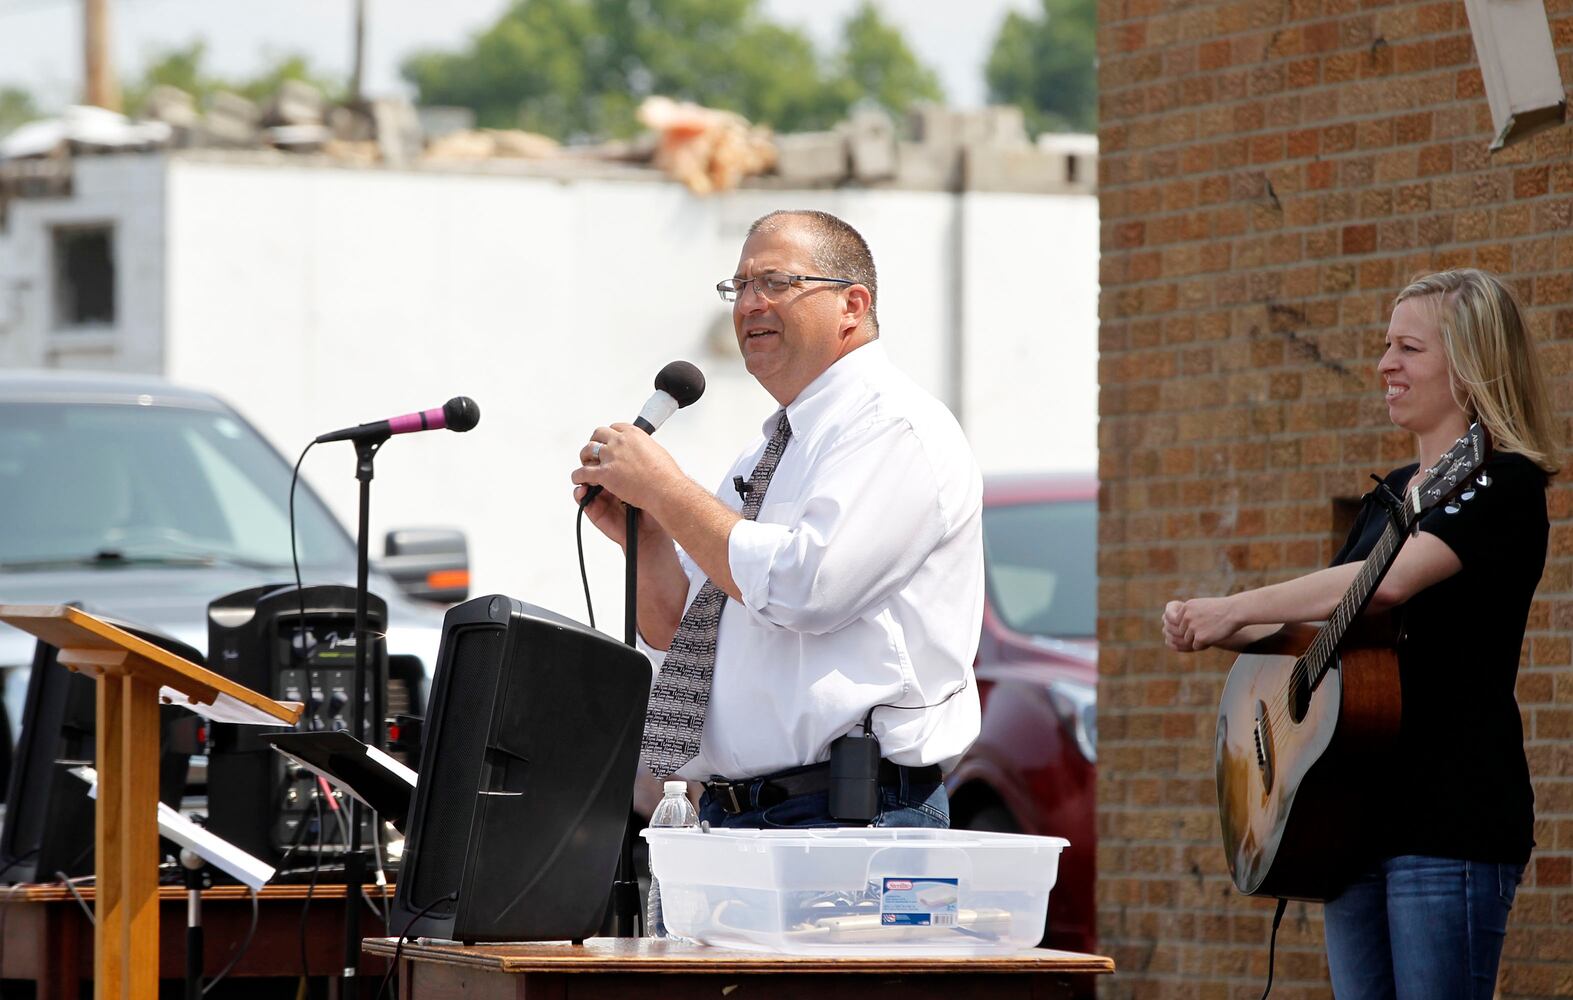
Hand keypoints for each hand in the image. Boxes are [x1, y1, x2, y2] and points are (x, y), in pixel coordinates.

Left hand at [572, 423, 683, 540]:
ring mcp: (611, 456)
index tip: (609, 441)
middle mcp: (620, 441)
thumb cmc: (666, 475)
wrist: (666, 489)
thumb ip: (644, 449)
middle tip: (595, 452)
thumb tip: (643, 452)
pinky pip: (584, 472)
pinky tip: (579, 479)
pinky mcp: (605, 473)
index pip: (615, 427)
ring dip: (585, 457)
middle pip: (598, 434)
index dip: (610, 435)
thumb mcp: (657, 452)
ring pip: (588, 450)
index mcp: (633, 433)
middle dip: (595, 442)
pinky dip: (578, 476)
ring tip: (586, 464)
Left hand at [1162, 597, 1238, 651]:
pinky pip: (1196, 646)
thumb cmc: (1222, 609)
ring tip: (1211, 633)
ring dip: (1198, 640)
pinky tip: (1213, 638)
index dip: (1190, 626)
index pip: (1180, 622)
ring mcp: (1192, 627)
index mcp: (1186, 607)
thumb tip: (1179, 626)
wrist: (1236, 611)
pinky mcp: (1200, 638)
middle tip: (1207, 630)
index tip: (1202, 623)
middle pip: (1183, 632)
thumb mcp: (1201, 606)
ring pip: (1188, 640)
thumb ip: (1190, 613)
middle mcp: (1186, 617)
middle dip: (1193, 634)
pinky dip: (1204, 645)